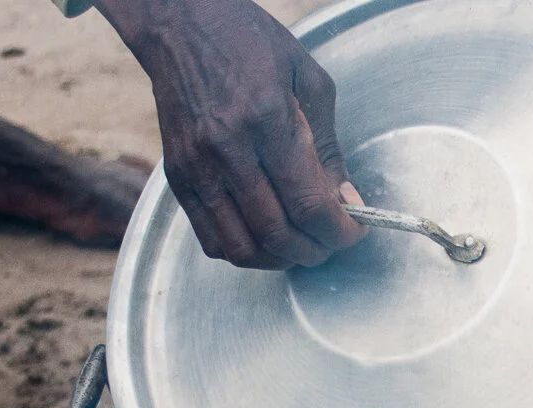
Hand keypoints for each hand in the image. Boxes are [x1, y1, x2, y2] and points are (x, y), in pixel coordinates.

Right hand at [99, 0, 364, 267]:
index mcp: (266, 119)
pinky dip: (245, 251)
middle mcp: (227, 149)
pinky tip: (265, 236)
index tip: (354, 232)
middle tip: (331, 241)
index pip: (309, 204)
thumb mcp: (308, 80)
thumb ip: (328, 147)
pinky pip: (212, 239)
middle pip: (278, 234)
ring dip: (281, 259)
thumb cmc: (248, 43)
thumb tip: (344, 200)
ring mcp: (197, 168)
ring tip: (300, 244)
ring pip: (243, 248)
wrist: (180, 23)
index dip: (339, 232)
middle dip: (315, 250)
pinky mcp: (178, 177)